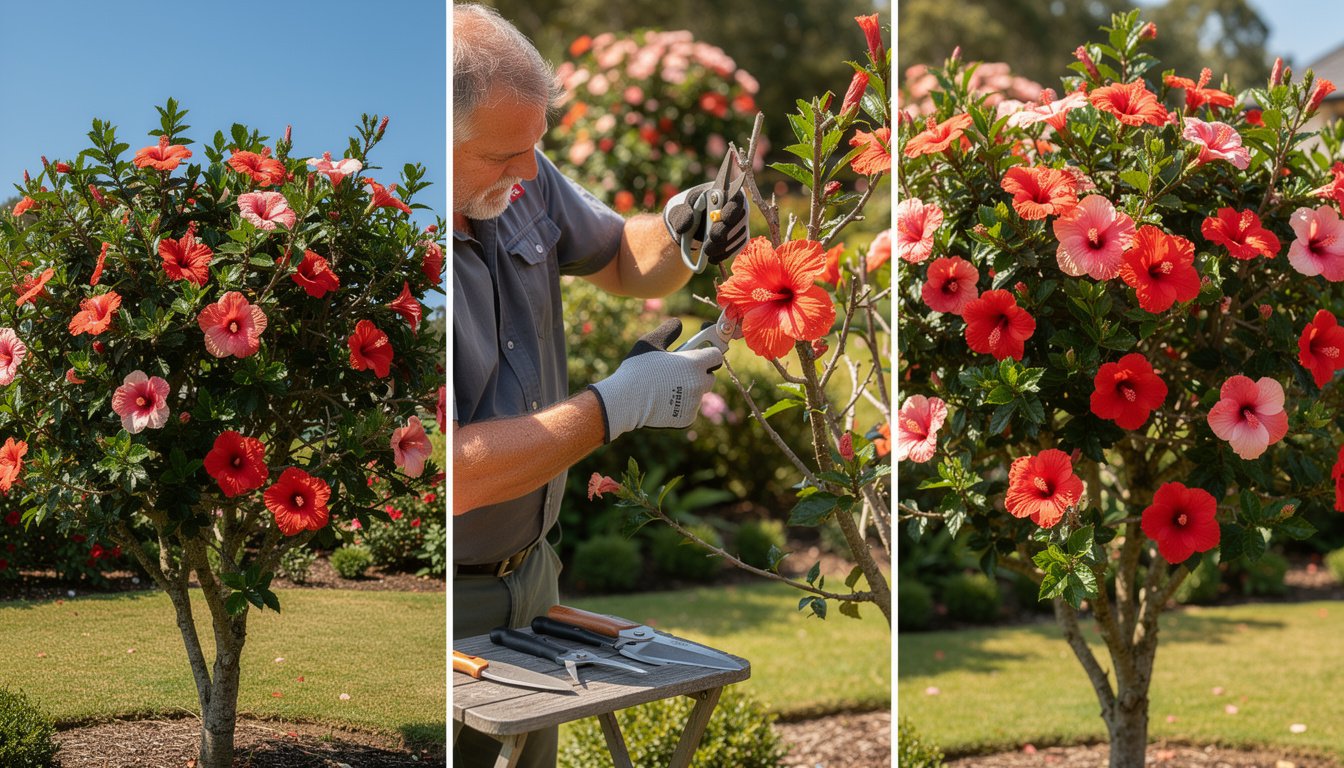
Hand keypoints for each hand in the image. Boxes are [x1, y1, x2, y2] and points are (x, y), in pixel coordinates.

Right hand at [587, 319, 723, 442]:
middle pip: (709, 376)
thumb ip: (669, 330)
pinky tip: (664, 402)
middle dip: (698, 374)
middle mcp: (699, 383)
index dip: (707, 354)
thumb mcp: (651, 341)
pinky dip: (681, 407)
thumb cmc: (637, 369)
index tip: (698, 355)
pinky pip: (689, 409)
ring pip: (698, 394)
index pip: (716, 355)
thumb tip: (679, 324)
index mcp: (694, 363)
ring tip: (666, 388)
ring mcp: (694, 403)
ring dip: (689, 390)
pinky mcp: (687, 419)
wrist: (624, 401)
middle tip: (679, 372)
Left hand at [662, 177, 749, 265]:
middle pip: (739, 219)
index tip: (724, 219)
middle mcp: (738, 206)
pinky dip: (725, 254)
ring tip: (707, 253)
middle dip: (725, 232)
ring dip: (723, 246)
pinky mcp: (740, 236)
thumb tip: (685, 227)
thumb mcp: (680, 210)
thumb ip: (681, 216)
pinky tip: (712, 258)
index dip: (732, 209)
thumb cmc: (688, 210)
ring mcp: (741, 222)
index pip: (736, 197)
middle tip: (710, 242)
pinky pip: (738, 246)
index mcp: (723, 192)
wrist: (693, 222)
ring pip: (738, 235)